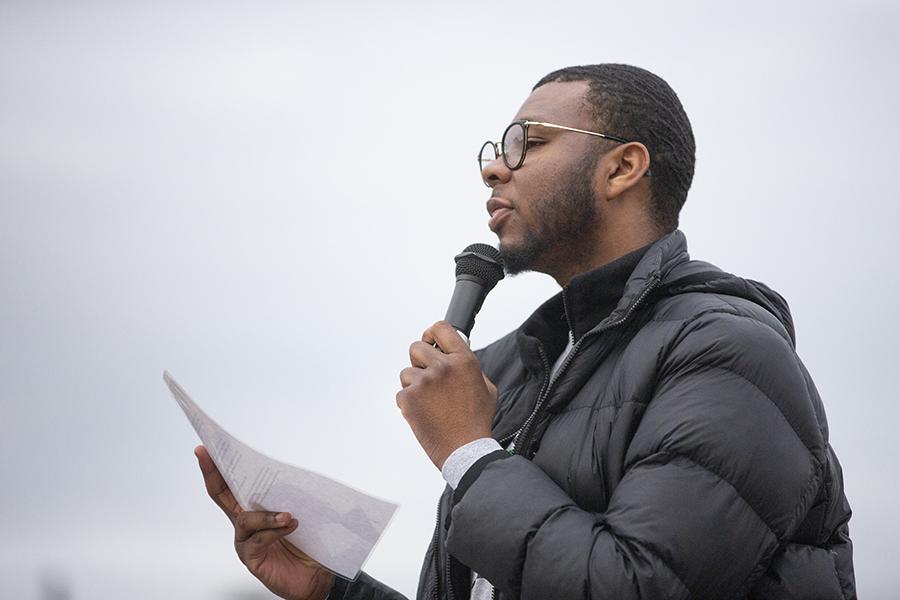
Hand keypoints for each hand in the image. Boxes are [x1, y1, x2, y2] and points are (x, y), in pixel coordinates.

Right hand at [195, 445, 334, 599]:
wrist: (317, 576)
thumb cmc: (306, 543)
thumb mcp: (299, 512)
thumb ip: (291, 496)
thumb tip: (294, 475)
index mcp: (252, 510)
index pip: (229, 486)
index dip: (215, 468)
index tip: (205, 448)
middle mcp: (244, 525)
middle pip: (221, 496)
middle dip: (213, 473)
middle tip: (209, 455)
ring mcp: (246, 543)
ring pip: (245, 520)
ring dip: (266, 515)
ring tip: (288, 515)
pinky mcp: (252, 560)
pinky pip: (257, 542)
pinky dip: (274, 532)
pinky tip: (290, 526)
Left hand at [397, 321, 497, 468]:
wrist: (465, 449)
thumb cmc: (477, 420)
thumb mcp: (486, 387)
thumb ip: (470, 366)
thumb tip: (455, 353)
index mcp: (463, 360)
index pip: (441, 328)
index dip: (432, 333)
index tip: (429, 339)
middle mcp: (442, 367)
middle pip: (416, 347)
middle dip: (420, 361)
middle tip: (429, 377)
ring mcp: (424, 382)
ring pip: (407, 372)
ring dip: (415, 384)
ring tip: (430, 402)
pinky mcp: (408, 398)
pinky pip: (402, 393)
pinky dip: (410, 402)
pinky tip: (425, 413)